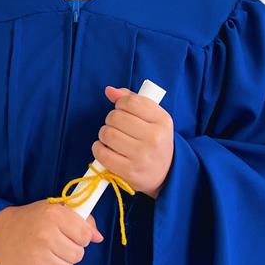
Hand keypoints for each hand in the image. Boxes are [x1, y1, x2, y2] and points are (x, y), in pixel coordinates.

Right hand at [0, 200, 103, 264]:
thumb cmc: (31, 220)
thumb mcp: (54, 210)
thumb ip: (80, 220)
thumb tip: (99, 238)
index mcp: (54, 215)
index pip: (85, 235)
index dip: (82, 237)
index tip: (72, 236)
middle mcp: (46, 234)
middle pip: (78, 255)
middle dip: (71, 252)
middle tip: (58, 246)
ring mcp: (37, 255)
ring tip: (49, 256)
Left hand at [92, 85, 173, 199]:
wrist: (167, 173)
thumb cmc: (155, 141)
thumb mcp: (152, 118)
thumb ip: (132, 100)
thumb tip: (109, 90)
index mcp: (162, 120)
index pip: (131, 102)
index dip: (120, 103)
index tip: (122, 110)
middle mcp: (154, 137)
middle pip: (115, 117)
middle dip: (111, 120)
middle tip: (117, 127)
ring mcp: (142, 155)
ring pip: (107, 133)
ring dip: (104, 134)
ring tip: (112, 138)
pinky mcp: (129, 171)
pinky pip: (102, 153)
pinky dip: (98, 148)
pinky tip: (105, 148)